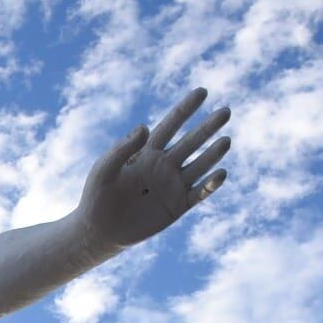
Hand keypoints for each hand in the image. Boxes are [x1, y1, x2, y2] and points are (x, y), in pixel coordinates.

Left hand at [76, 88, 230, 248]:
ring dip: (213, 153)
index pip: (171, 125)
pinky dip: (211, 185)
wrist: (99, 231)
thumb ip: (122, 148)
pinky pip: (199, 193)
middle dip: (208, 127)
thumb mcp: (104, 170)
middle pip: (191, 142)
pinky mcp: (179, 206)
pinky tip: (220, 174)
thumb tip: (144, 127)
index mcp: (147, 152)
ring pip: (200, 165)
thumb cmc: (97, 196)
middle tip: (226, 111)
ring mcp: (173, 185)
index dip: (186, 109)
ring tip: (226, 141)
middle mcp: (164, 165)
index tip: (202, 92)